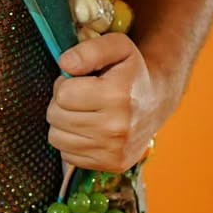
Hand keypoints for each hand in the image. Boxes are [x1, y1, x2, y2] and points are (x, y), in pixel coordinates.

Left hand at [46, 33, 163, 172]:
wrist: (156, 101)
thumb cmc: (130, 72)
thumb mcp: (117, 47)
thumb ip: (89, 50)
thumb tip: (65, 65)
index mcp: (117, 96)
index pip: (62, 94)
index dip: (65, 84)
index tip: (80, 81)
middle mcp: (117, 128)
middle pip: (56, 116)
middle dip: (62, 103)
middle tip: (82, 97)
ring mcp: (114, 150)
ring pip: (56, 138)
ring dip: (64, 123)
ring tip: (84, 112)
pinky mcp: (111, 165)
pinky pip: (67, 155)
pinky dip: (72, 142)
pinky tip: (89, 130)